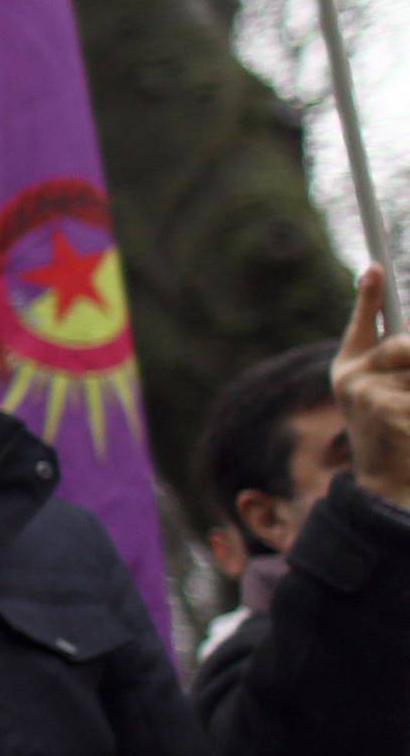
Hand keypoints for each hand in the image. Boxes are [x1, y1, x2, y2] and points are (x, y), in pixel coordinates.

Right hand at [335, 265, 409, 507]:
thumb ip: (398, 362)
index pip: (361, 324)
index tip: (376, 269)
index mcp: (351, 372)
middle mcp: (351, 378)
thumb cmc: (397, 437)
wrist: (389, 486)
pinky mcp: (384, 407)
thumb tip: (408, 341)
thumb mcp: (390, 396)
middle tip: (406, 390)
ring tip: (407, 414)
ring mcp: (365, 392)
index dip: (368, 296)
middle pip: (405, 344)